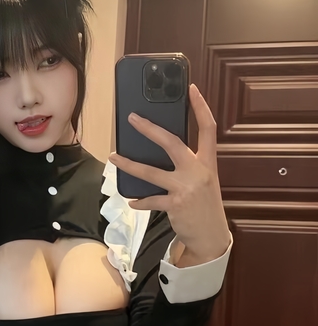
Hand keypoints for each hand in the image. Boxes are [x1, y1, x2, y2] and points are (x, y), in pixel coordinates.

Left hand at [109, 85, 231, 264]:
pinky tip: (132, 200)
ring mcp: (186, 188)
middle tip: (132, 118)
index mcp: (207, 162)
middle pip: (172, 143)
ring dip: (129, 165)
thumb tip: (162, 149)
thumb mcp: (203, 181)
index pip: (208, 128)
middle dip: (150, 129)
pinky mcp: (175, 204)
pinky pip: (151, 199)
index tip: (192, 89)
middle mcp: (198, 171)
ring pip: (151, 172)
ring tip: (113, 157)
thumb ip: (188, 165)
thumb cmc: (204, 206)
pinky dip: (140, 201)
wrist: (212, 237)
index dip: (201, 107)